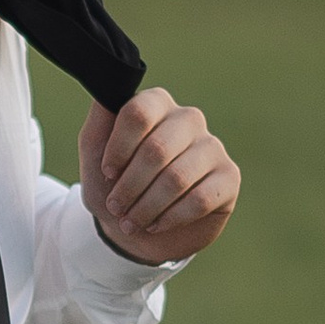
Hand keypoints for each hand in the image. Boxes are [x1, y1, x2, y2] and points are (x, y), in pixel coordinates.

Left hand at [79, 88, 240, 265]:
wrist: (137, 230)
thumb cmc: (114, 185)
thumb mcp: (96, 154)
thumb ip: (99, 120)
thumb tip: (109, 93)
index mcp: (156, 104)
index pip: (138, 113)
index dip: (118, 148)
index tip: (107, 172)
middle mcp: (188, 119)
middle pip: (156, 149)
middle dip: (130, 186)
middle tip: (117, 206)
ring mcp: (212, 146)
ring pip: (177, 178)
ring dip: (146, 207)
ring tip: (132, 221)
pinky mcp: (229, 177)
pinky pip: (200, 199)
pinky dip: (170, 218)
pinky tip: (157, 223)